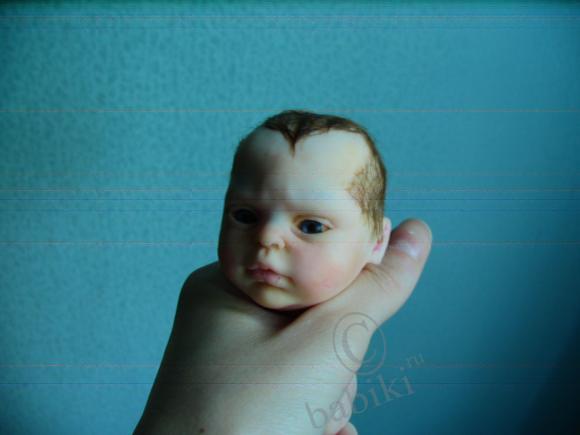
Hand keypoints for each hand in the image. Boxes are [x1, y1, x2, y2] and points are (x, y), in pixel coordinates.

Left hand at [134, 218, 431, 434]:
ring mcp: (229, 364)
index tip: (344, 334)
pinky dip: (311, 414)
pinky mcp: (238, 399)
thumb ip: (375, 288)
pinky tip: (312, 433)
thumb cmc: (247, 418)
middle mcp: (223, 321)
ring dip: (326, 397)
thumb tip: (417, 233)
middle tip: (311, 397)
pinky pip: (292, 390)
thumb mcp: (323, 345)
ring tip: (305, 425)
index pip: (308, 265)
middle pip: (311, 318)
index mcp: (227, 287)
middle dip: (332, 365)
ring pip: (308, 360)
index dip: (344, 296)